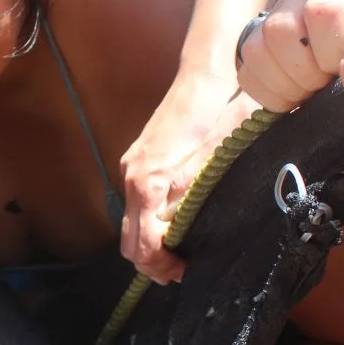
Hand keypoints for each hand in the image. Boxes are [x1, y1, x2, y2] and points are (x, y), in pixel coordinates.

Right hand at [120, 70, 253, 283]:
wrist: (205, 73)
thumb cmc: (215, 111)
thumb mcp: (211, 157)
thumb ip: (190, 194)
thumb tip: (179, 230)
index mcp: (147, 182)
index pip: (142, 243)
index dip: (160, 264)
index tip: (183, 271)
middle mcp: (131, 178)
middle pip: (128, 240)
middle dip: (151, 263)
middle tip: (181, 271)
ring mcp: (131, 169)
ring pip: (130, 224)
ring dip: (150, 246)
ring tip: (180, 253)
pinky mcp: (138, 162)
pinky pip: (135, 206)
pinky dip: (149, 226)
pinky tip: (174, 226)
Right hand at [236, 0, 343, 111]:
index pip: (323, 11)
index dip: (331, 49)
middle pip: (280, 29)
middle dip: (305, 69)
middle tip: (325, 80)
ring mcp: (279, 14)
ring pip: (257, 49)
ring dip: (285, 81)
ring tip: (310, 87)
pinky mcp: (260, 41)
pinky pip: (246, 69)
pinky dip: (267, 90)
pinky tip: (293, 93)